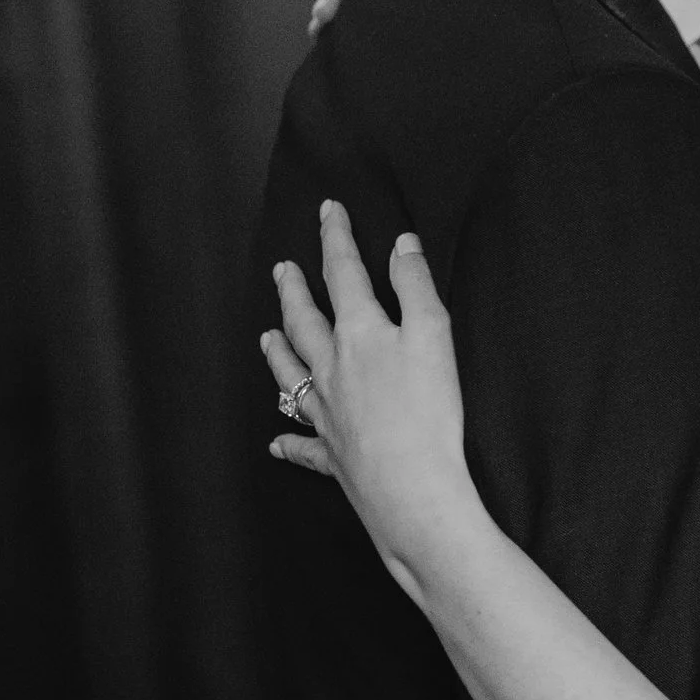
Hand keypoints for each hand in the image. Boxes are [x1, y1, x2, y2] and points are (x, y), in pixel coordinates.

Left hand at [262, 201, 477, 604]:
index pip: (344, 274)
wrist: (411, 488)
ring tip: (266, 337)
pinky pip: (302, 446)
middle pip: (305, 322)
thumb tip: (401, 244)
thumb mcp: (433, 335)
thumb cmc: (428, 411)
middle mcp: (331, 370)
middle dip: (294, 291)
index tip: (328, 210)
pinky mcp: (332, 457)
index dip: (336, 239)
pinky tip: (276, 441)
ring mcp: (326, 415)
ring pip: (291, 377)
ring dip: (278, 353)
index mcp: (359, 334)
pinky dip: (288, 441)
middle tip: (283, 270)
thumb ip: (415, 286)